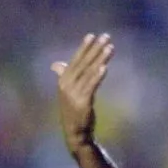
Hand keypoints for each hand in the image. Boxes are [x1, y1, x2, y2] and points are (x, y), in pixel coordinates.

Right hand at [51, 34, 114, 153]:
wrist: (75, 133)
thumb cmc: (74, 111)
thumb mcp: (67, 92)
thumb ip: (64, 76)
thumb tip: (56, 64)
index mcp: (63, 80)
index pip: (75, 59)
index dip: (84, 47)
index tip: (92, 35)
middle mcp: (66, 84)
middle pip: (83, 62)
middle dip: (95, 48)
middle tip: (106, 36)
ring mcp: (74, 93)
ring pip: (89, 72)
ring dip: (100, 58)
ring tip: (110, 48)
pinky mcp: (82, 102)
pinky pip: (91, 86)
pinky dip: (97, 76)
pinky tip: (104, 67)